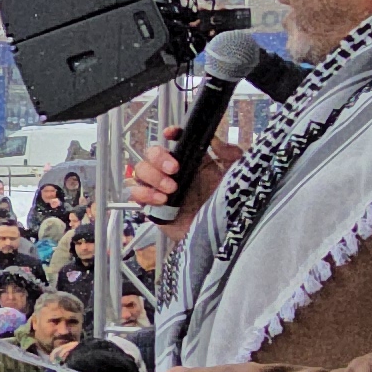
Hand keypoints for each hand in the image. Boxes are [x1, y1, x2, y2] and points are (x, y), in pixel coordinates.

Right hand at [124, 137, 239, 234]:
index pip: (174, 141)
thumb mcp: (236, 176)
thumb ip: (231, 154)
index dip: (170, 133)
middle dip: (158, 157)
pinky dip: (145, 193)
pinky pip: (135, 194)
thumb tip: (215, 140)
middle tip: (174, 169)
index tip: (171, 134)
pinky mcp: (152, 207)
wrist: (219, 237)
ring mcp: (159, 189)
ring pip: (139, 170)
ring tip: (171, 189)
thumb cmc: (226, 207)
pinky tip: (162, 200)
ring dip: (153, 176)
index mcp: (191, 161)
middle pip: (150, 152)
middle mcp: (172, 173)